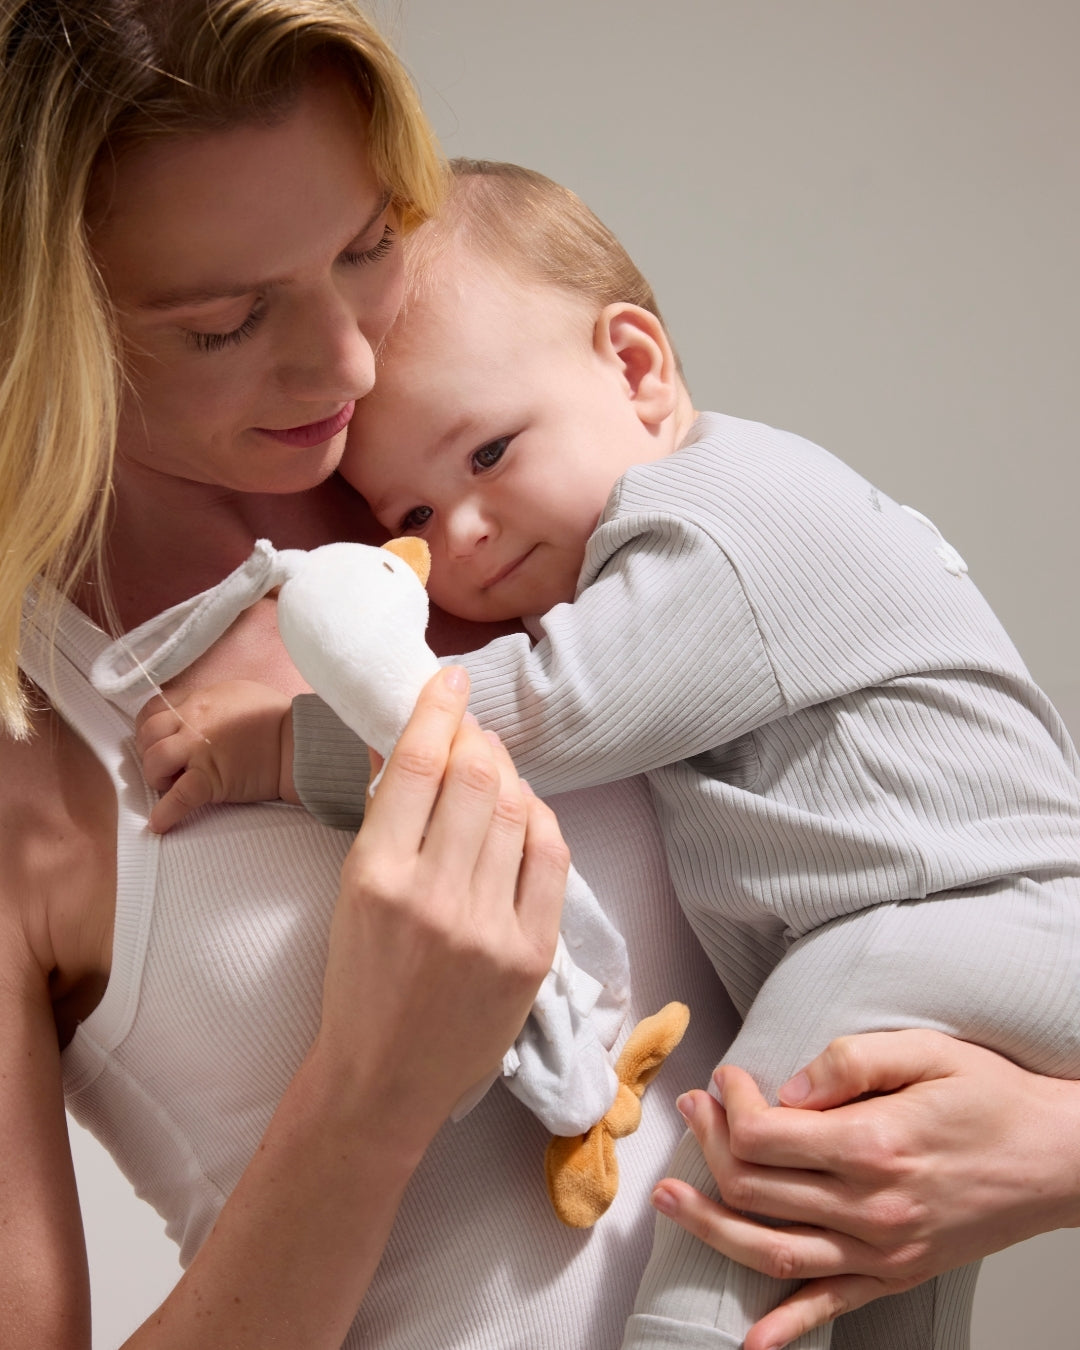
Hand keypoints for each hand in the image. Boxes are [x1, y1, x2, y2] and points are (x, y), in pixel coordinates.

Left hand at [135, 679, 292, 832]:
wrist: (299, 743)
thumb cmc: (277, 718)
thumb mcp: (237, 693)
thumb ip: (208, 703)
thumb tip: (193, 715)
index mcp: (199, 700)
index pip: (153, 710)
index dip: (148, 728)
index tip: (155, 740)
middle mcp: (194, 722)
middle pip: (147, 735)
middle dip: (148, 752)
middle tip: (164, 766)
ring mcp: (200, 751)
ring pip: (154, 762)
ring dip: (155, 777)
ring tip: (169, 786)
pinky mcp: (211, 780)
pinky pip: (178, 797)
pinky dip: (165, 813)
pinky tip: (160, 824)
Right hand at [313, 665, 566, 1147]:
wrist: (384, 1078)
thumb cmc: (357, 982)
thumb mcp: (350, 893)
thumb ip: (388, 822)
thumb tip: (420, 747)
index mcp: (375, 875)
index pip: (417, 765)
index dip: (438, 710)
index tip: (450, 679)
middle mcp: (434, 895)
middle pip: (477, 778)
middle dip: (478, 737)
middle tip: (472, 729)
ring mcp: (489, 925)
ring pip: (518, 810)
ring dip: (508, 775)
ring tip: (494, 769)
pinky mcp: (531, 952)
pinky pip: (550, 856)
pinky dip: (539, 820)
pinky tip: (525, 813)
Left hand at [652, 1029, 1079, 1349]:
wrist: (1056, 1159)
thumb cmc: (992, 1099)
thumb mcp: (926, 1051)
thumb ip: (851, 1061)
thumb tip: (791, 1086)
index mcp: (875, 1144)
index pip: (764, 1134)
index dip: (729, 1103)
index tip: (726, 1078)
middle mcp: (872, 1207)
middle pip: (756, 1188)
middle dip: (709, 1146)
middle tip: (692, 1113)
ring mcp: (883, 1250)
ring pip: (771, 1249)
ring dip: (710, 1227)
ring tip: (670, 1200)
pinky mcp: (896, 1275)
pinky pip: (830, 1305)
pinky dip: (787, 1325)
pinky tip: (750, 1339)